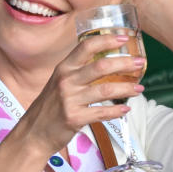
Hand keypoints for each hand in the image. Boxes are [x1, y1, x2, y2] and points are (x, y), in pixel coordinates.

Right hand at [15, 34, 143, 156]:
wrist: (33, 133)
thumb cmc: (49, 107)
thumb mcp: (58, 83)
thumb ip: (77, 72)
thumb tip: (105, 64)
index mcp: (63, 68)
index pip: (86, 46)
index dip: (107, 40)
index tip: (124, 38)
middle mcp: (66, 81)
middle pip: (101, 66)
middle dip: (125, 63)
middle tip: (140, 63)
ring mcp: (70, 100)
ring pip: (106, 90)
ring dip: (127, 88)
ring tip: (139, 88)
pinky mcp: (74, 118)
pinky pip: (102, 112)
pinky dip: (117, 111)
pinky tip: (126, 109)